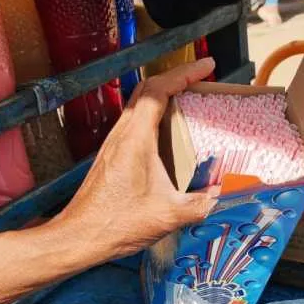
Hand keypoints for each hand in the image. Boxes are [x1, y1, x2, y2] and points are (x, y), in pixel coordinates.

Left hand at [54, 58, 219, 259]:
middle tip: (200, 80)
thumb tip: (222, 197)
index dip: (184, 73)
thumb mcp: (169, 215)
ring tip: (188, 101)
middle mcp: (122, 135)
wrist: (80, 237)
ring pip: (138, 105)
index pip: (159, 89)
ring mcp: (114, 144)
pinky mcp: (112, 157)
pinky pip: (134, 124)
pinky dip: (154, 117)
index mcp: (136, 138)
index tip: (206, 67)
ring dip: (163, 96)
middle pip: (147, 90)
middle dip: (175, 78)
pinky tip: (167, 135)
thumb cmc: (114, 223)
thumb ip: (201, 204)